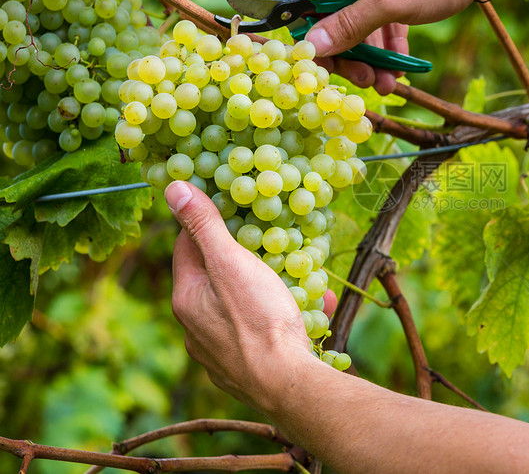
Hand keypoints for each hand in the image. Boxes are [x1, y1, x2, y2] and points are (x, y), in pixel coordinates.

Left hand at [166, 181, 333, 413]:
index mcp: (186, 298)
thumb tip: (172, 188)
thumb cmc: (258, 319)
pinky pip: (263, 333)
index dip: (208, 223)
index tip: (232, 208)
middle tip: (270, 241)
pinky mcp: (245, 370)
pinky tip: (312, 312)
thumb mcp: (230, 261)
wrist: (286, 385)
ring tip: (298, 276)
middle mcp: (195, 328)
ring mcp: (219, 352)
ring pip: (242, 307)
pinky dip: (283, 318)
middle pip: (216, 278)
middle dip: (244, 257)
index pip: (187, 246)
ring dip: (269, 289)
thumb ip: (204, 225)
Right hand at [290, 0, 501, 92]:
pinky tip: (399, 65)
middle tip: (367, 81)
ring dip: (370, 53)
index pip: (306, 3)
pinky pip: (381, 12)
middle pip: (333, 15)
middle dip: (348, 53)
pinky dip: (387, 39)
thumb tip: (312, 45)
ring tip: (388, 83)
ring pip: (360, 18)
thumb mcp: (392, 3)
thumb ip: (350, 24)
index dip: (312, 39)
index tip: (329, 70)